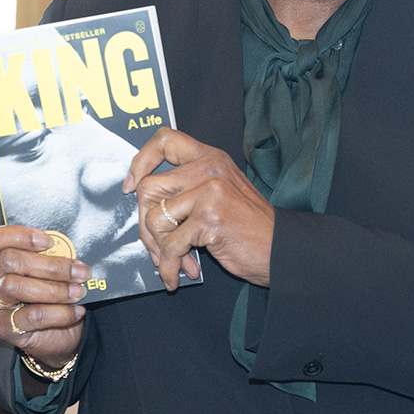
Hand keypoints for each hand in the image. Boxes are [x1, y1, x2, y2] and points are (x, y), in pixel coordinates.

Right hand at [0, 226, 88, 364]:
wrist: (51, 332)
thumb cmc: (45, 289)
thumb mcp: (44, 267)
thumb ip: (50, 254)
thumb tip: (71, 250)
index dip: (19, 236)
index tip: (49, 242)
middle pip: (10, 261)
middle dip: (51, 265)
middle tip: (80, 271)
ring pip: (17, 287)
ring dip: (55, 289)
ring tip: (79, 291)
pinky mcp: (4, 328)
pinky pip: (33, 315)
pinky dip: (60, 312)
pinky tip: (77, 310)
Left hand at [123, 127, 273, 290]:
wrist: (281, 251)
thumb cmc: (249, 229)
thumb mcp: (221, 194)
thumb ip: (189, 188)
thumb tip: (144, 206)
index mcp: (211, 158)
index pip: (165, 139)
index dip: (141, 161)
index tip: (132, 185)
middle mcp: (209, 169)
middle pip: (149, 187)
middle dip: (145, 224)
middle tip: (156, 246)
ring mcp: (210, 192)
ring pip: (155, 218)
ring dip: (158, 248)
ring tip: (174, 262)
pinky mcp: (209, 218)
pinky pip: (171, 245)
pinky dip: (169, 265)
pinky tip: (178, 274)